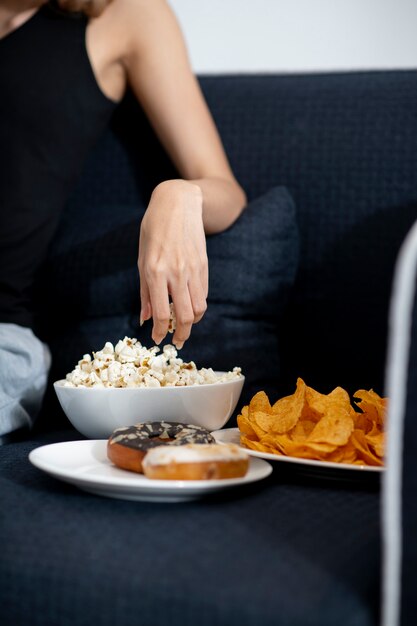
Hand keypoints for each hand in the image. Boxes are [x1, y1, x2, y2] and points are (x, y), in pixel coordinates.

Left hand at [138, 180, 207, 347]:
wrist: (179, 203)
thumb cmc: (154, 230)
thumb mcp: (142, 258)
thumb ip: (144, 291)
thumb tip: (144, 318)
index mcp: (155, 272)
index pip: (161, 313)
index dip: (159, 332)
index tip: (156, 340)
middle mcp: (176, 273)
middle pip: (184, 316)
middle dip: (181, 335)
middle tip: (176, 342)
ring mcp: (193, 270)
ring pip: (198, 309)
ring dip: (191, 323)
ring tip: (183, 326)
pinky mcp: (204, 266)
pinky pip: (203, 294)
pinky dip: (197, 306)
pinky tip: (188, 307)